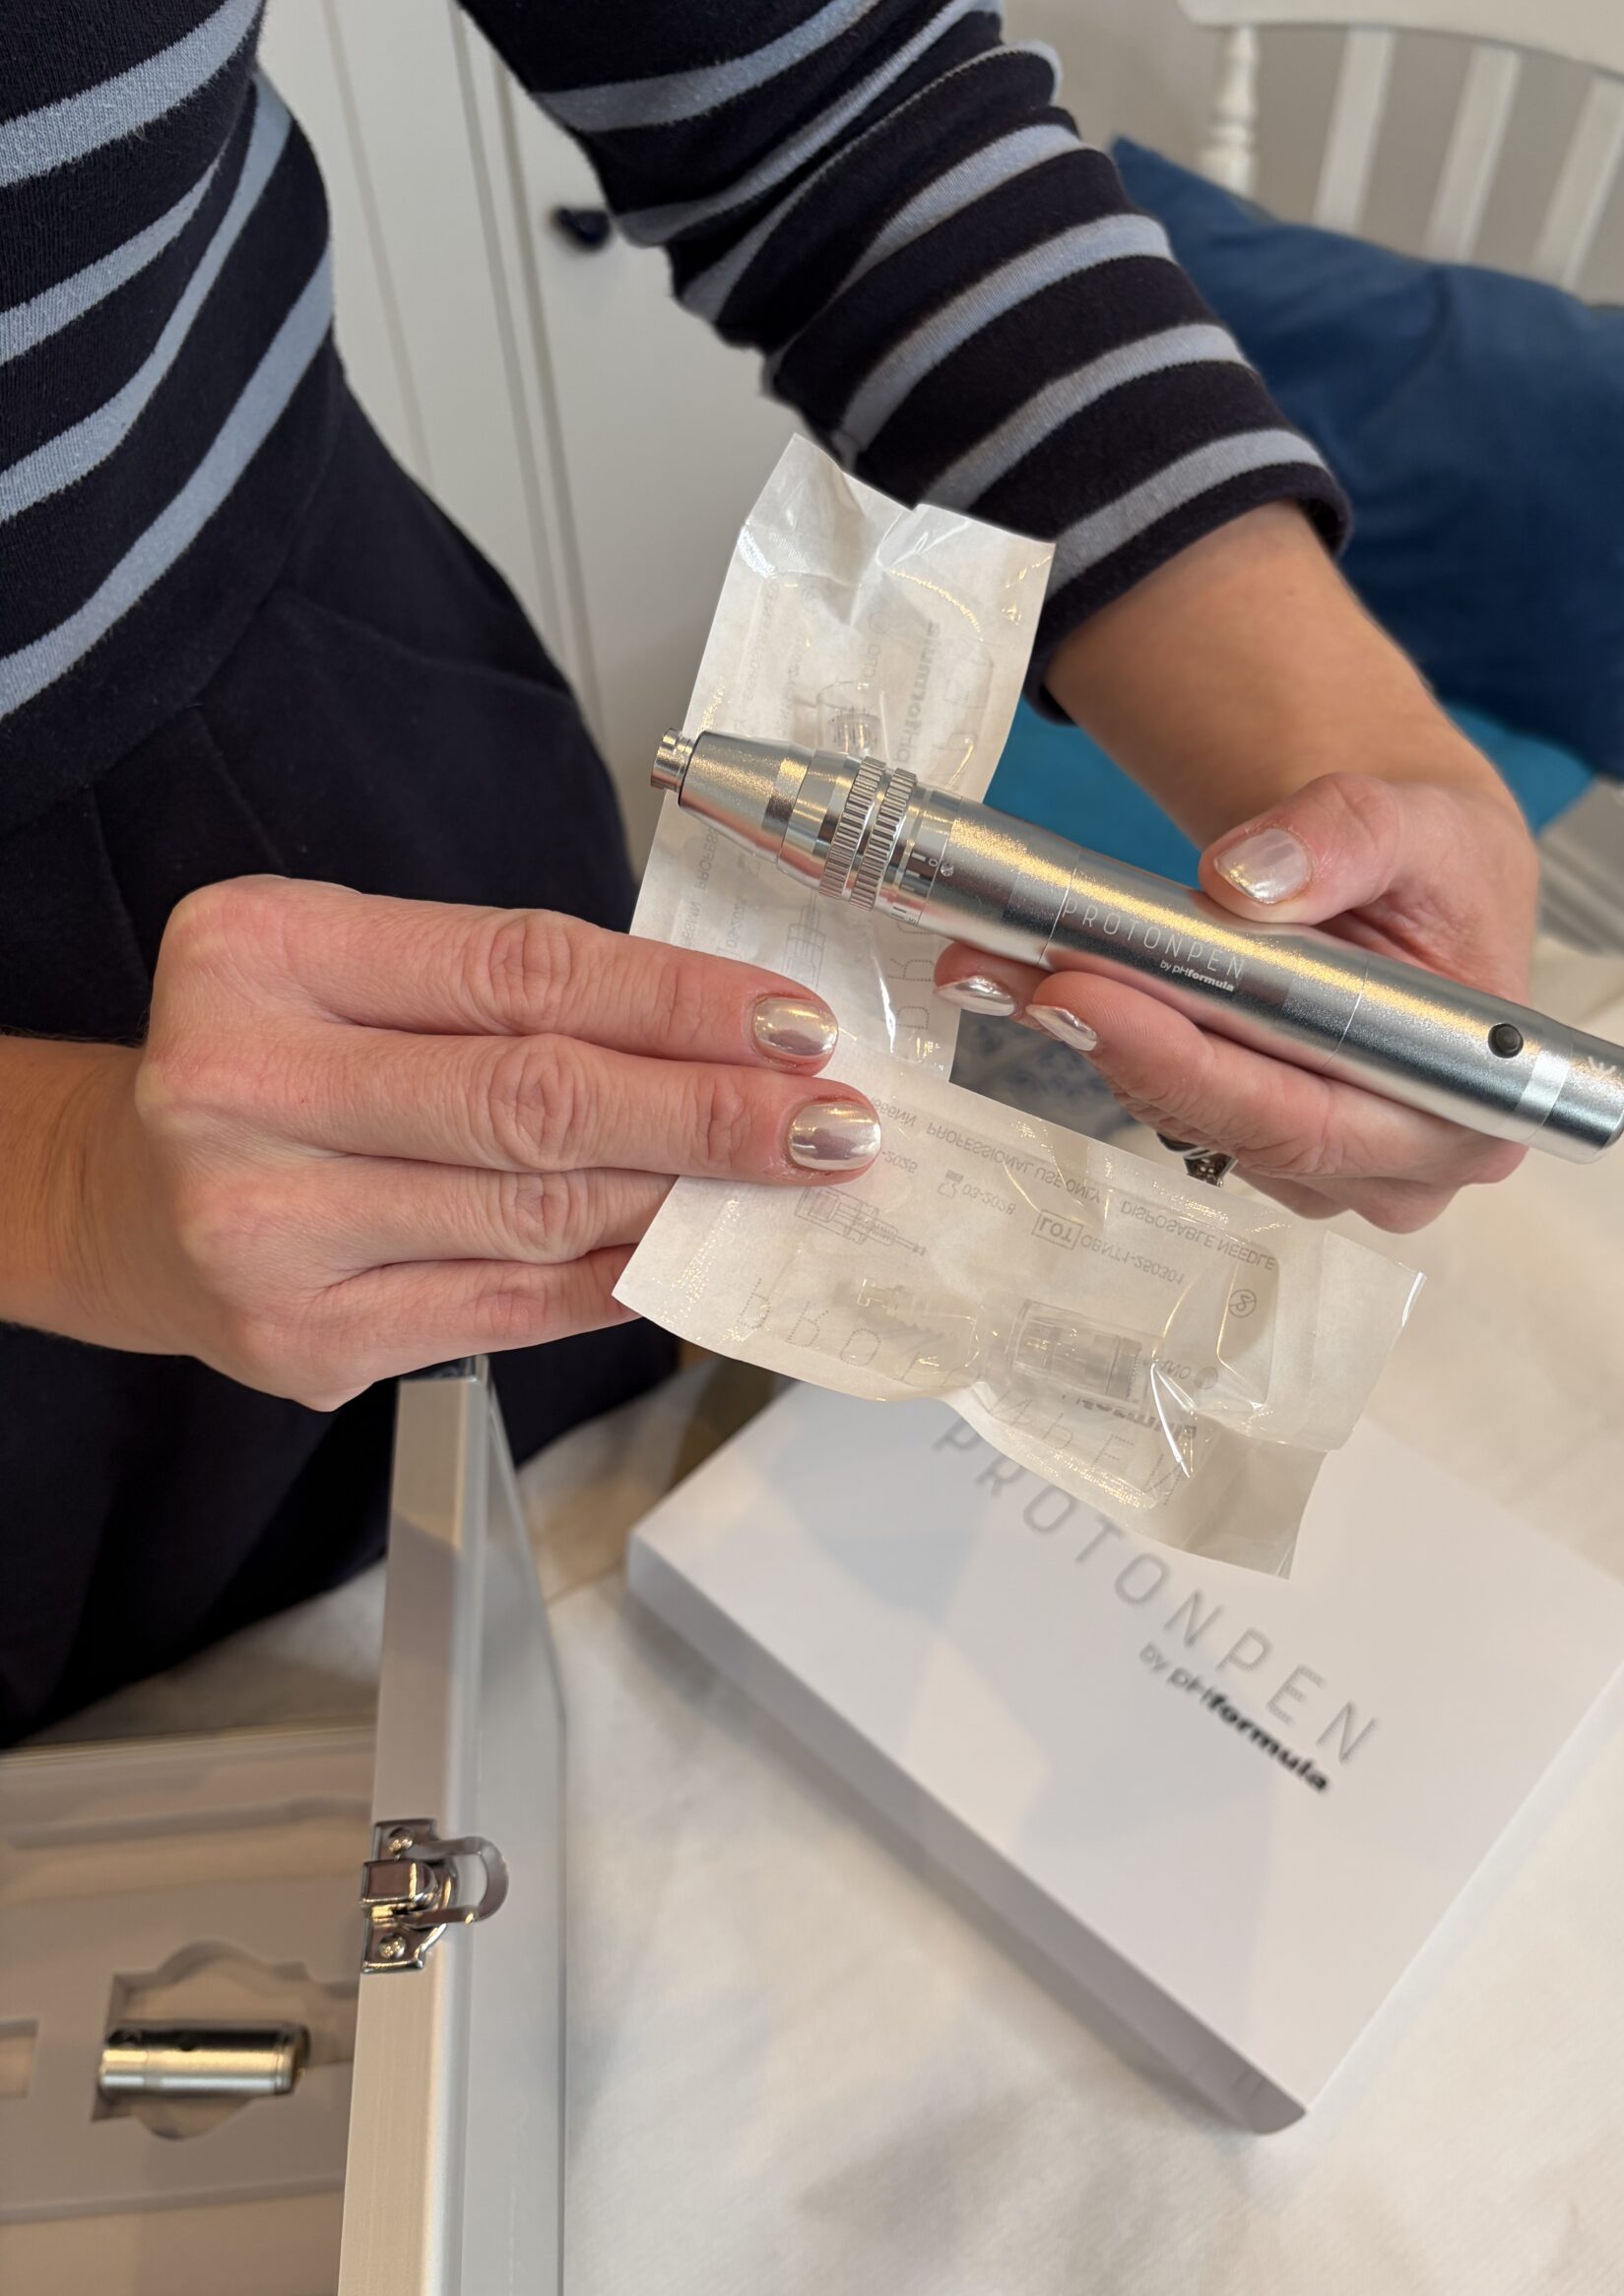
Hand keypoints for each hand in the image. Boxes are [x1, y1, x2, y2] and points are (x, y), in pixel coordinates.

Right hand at [36, 878, 875, 1406]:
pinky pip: (510, 1307)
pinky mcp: (303, 1339)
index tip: (791, 1023)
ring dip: (684, 1198)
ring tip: (780, 1183)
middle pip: (537, 1101)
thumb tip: (718, 1039)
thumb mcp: (349, 971)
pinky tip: (690, 1252)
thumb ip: (507, 993)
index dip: (678, 1001)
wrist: (122, 1201)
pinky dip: (618, 1277)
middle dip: (711, 1114)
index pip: (521, 971)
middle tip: (829, 1122)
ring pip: (536, 1214)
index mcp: (262, 955)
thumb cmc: (265, 1063)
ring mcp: (267, 1228)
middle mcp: (244, 1088)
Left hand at [936, 763, 1538, 1230]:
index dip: (1190, 1068)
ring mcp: (1322, 1165)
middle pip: (1232, 1127)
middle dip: (1121, 1047)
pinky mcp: (1260, 1143)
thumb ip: (1345, 839)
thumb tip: (1246, 880)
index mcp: (1462, 1108)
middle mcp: (1396, 1164)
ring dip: (1094, 1040)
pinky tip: (1040, 978)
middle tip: (1028, 969)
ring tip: (1012, 957)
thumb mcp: (1417, 820)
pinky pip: (1169, 1101)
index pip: (1309, 1118)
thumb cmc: (1439, 865)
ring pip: (1187, 1117)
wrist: (1416, 875)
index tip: (1091, 995)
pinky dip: (1104, 1036)